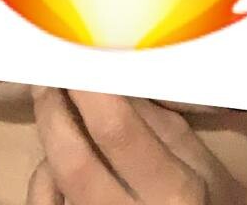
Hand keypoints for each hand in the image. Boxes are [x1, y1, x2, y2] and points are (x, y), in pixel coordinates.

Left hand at [27, 86, 246, 204]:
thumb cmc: (205, 197)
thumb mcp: (190, 153)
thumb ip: (149, 117)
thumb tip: (108, 71)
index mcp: (172, 190)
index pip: (117, 130)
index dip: (88, 89)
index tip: (75, 55)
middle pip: (73, 161)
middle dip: (53, 110)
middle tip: (50, 77)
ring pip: (52, 183)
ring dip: (49, 138)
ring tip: (53, 107)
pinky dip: (41, 180)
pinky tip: (50, 161)